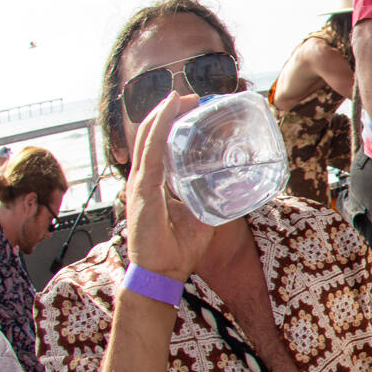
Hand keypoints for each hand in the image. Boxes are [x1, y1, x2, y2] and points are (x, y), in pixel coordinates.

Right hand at [125, 92, 215, 281]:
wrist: (160, 274)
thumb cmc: (176, 250)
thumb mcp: (200, 218)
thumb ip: (209, 201)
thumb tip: (232, 189)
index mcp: (152, 183)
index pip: (157, 146)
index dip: (169, 124)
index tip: (189, 108)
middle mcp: (142, 179)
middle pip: (150, 136)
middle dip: (168, 113)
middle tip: (190, 97)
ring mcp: (138, 184)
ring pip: (148, 139)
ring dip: (164, 115)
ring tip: (182, 98)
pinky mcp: (141, 191)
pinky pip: (150, 154)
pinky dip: (158, 130)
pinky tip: (168, 113)